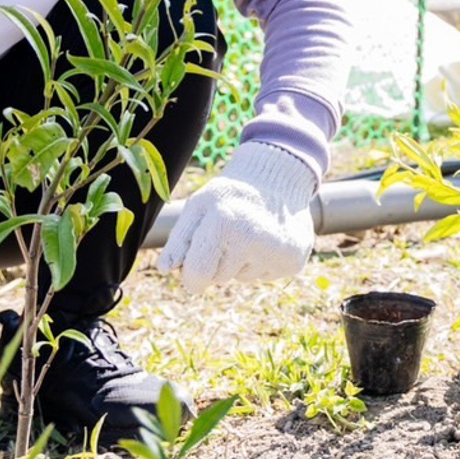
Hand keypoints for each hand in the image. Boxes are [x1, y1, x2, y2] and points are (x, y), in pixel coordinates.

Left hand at [158, 141, 317, 290]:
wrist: (279, 179)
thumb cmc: (230, 195)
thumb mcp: (199, 207)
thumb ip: (179, 239)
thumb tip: (166, 269)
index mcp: (223, 221)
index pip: (197, 275)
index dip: (191, 275)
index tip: (193, 268)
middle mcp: (253, 237)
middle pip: (218, 279)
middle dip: (217, 264)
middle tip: (229, 235)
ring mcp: (277, 251)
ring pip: (242, 278)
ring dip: (240, 261)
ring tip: (250, 233)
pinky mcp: (294, 262)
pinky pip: (264, 277)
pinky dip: (261, 263)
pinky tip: (266, 240)